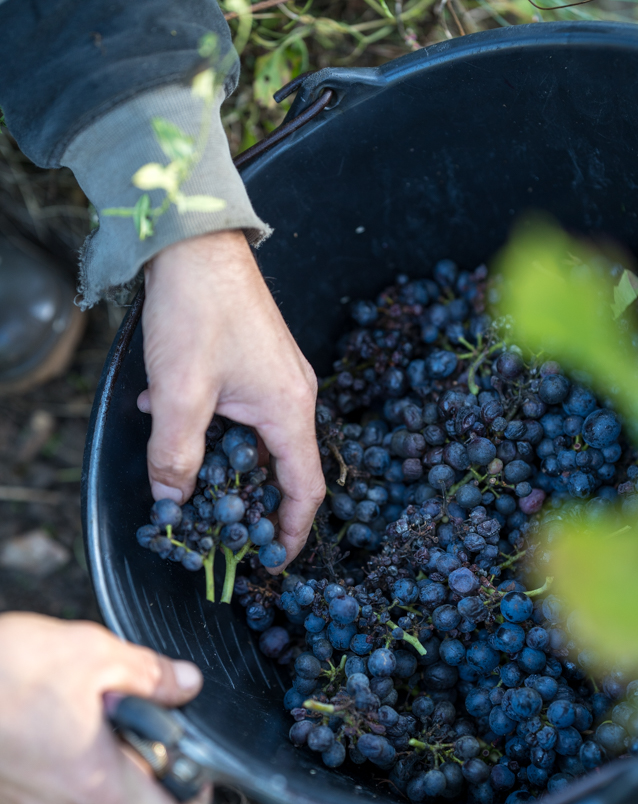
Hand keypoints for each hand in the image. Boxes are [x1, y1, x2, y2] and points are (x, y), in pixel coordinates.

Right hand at [0, 613, 210, 803]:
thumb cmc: (3, 671)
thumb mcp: (94, 654)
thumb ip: (150, 673)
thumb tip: (186, 683)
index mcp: (96, 783)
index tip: (196, 771)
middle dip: (145, 761)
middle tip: (134, 711)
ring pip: (94, 797)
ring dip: (105, 757)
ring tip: (88, 705)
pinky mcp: (9, 799)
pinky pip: (57, 789)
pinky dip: (71, 759)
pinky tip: (55, 714)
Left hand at [139, 230, 324, 568]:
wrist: (195, 241)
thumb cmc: (198, 310)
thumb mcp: (179, 394)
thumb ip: (176, 456)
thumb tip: (172, 502)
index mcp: (290, 410)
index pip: (304, 489)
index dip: (291, 531)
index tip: (272, 560)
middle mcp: (294, 396)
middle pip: (278, 468)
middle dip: (242, 497)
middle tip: (208, 519)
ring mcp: (278, 377)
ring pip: (252, 439)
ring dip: (215, 455)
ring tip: (174, 457)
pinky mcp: (256, 362)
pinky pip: (240, 411)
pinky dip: (209, 423)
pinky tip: (164, 409)